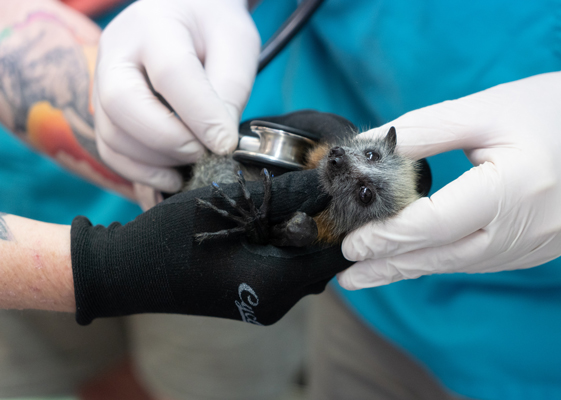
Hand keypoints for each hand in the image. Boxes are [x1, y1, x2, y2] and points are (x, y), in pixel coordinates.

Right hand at [71, 169, 351, 325]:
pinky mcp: (253, 303)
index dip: (348, 223)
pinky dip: (288, 249)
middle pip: (324, 262)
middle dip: (327, 227)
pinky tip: (274, 222)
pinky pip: (286, 275)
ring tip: (297, 202)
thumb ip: (287, 193)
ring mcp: (265, 307)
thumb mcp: (233, 205)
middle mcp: (277, 302)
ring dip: (306, 237)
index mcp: (277, 282)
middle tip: (321, 191)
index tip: (348, 193)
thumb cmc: (172, 236)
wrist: (126, 272)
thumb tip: (329, 179)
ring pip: (306, 268)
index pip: (337, 255)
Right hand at [93, 0, 259, 191]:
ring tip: (195, 162)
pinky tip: (173, 176)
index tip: (226, 143)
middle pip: (122, 103)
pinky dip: (140, 172)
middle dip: (169, 140)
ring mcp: (102, 80)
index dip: (200, 115)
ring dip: (156, 161)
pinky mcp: (104, 109)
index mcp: (155, 24)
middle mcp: (117, 49)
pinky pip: (110, 149)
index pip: (172, 73)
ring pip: (112, 133)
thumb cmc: (213, 28)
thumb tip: (220, 142)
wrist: (186, 14)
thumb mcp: (236, 45)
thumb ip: (230, 89)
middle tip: (206, 152)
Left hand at [338, 61, 560, 289]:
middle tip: (348, 271)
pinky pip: (481, 262)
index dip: (391, 236)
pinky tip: (414, 261)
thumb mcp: (480, 110)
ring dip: (414, 267)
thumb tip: (368, 148)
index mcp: (517, 186)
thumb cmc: (545, 109)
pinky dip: (444, 260)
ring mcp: (539, 245)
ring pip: (461, 265)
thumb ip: (420, 132)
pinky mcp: (540, 251)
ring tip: (369, 274)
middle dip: (392, 264)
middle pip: (446, 255)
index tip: (353, 241)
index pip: (438, 224)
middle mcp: (532, 227)